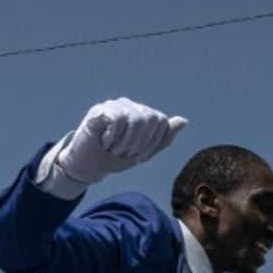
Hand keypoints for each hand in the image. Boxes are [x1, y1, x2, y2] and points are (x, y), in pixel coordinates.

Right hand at [51, 97, 187, 187]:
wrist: (88, 166)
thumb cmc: (114, 159)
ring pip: (136, 119)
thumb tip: (183, 121)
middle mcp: (129, 105)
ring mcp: (114, 105)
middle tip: (124, 153)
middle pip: (150, 118)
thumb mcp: (143, 153)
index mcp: (141, 113)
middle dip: (140, 143)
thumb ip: (163, 138)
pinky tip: (105, 142)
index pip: (160, 121)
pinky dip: (113, 138)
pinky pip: (118, 119)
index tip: (138, 155)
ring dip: (126, 142)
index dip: (152, 142)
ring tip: (114, 149)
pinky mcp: (100, 109)